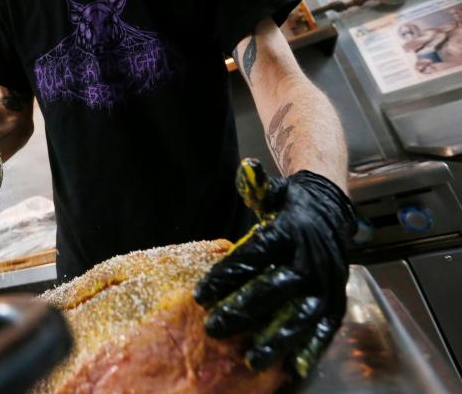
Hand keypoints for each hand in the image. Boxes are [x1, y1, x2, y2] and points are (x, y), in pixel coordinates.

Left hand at [193, 158, 355, 379]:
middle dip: (244, 310)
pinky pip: (324, 328)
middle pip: (275, 288)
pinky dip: (310, 349)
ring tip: (251, 358)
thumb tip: (246, 169)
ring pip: (300, 314)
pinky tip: (292, 369)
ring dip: (276, 338)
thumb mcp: (273, 192)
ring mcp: (326, 281)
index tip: (201, 293)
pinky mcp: (336, 299)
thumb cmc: (290, 206)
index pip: (255, 254)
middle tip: (213, 326)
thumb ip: (257, 185)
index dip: (228, 274)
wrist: (332, 211)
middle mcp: (311, 258)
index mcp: (291, 231)